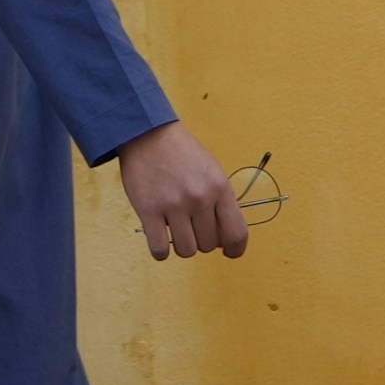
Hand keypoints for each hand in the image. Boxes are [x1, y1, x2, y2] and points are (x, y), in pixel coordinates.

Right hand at [114, 122, 249, 261]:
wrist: (147, 133)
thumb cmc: (181, 153)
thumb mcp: (212, 170)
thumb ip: (220, 201)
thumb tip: (224, 238)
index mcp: (220, 187)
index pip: (237, 233)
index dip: (236, 249)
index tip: (229, 251)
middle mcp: (200, 198)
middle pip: (209, 245)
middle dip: (203, 241)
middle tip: (192, 228)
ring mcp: (174, 205)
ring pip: (186, 251)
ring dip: (182, 246)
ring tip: (175, 230)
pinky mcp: (149, 211)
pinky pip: (160, 250)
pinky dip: (160, 251)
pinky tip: (159, 236)